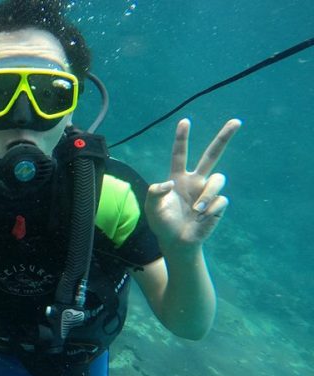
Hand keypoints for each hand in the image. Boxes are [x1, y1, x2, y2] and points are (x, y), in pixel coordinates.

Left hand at [145, 118, 240, 252]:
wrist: (176, 242)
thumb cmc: (162, 223)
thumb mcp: (151, 207)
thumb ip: (155, 192)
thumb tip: (170, 183)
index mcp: (178, 178)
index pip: (180, 154)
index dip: (182, 138)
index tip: (184, 121)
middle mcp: (195, 181)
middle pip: (212, 155)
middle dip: (224, 138)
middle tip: (236, 121)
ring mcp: (207, 192)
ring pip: (218, 179)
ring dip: (207, 196)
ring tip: (196, 211)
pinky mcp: (218, 205)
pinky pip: (220, 200)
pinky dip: (210, 210)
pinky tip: (201, 219)